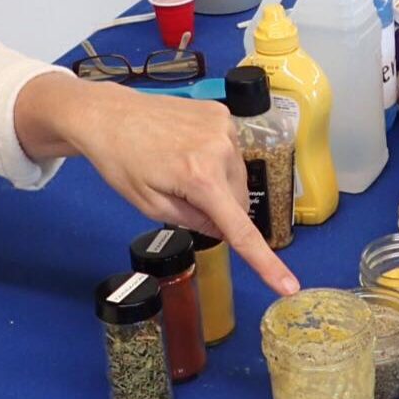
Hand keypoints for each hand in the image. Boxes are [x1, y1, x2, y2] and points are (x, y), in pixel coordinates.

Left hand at [20, 74, 297, 294]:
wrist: (109, 114)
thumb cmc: (121, 160)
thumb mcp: (150, 205)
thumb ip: (193, 222)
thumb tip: (225, 229)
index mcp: (199, 177)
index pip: (240, 229)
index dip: (265, 262)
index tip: (288, 285)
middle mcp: (221, 149)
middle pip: (239, 201)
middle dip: (219, 208)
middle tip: (182, 195)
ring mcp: (225, 126)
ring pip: (237, 176)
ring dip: (218, 182)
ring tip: (181, 166)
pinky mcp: (223, 113)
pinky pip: (231, 151)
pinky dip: (216, 158)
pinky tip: (188, 149)